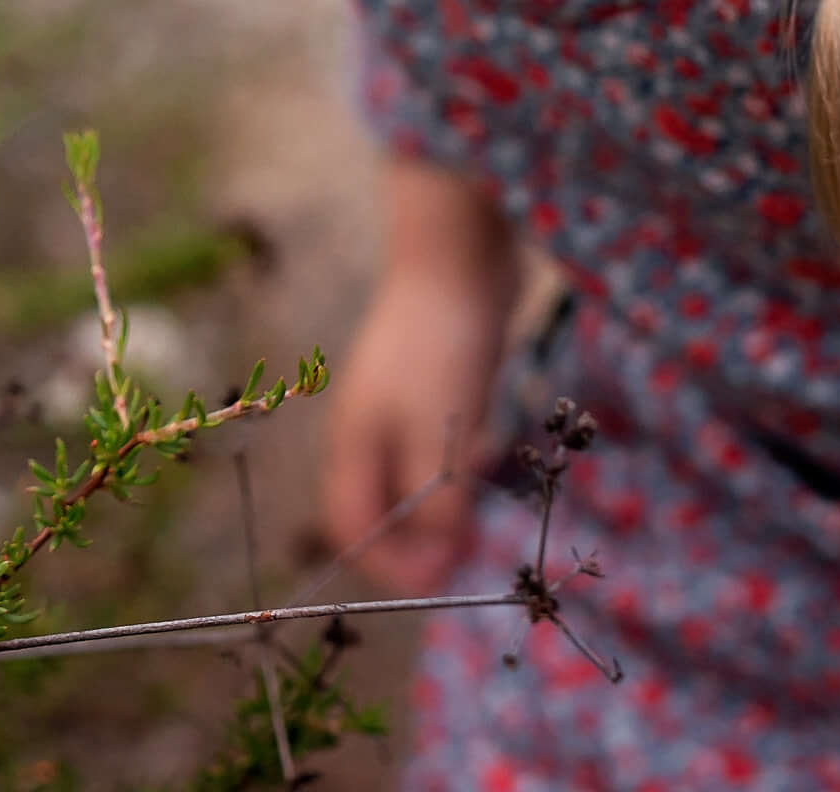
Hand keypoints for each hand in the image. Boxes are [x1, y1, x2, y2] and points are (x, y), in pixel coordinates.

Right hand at [319, 158, 518, 594]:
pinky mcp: (431, 384)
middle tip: (474, 554)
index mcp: (353, 443)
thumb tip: (434, 569)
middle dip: (420, 541)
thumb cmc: (440, 350)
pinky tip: (488, 458)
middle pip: (379, 505)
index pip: (350, 525)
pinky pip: (436, 447)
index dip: (389, 564)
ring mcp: (397, 403)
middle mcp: (367, 428)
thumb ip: (435, 508)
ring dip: (444, 507)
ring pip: (411, 478)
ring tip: (484, 514)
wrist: (457, 255)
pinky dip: (458, 469)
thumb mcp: (438, 442)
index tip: (443, 583)